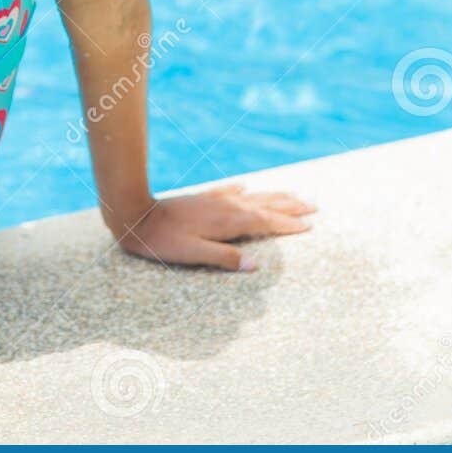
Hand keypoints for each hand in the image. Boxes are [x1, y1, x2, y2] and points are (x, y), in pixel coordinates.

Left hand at [108, 182, 315, 271]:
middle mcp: (225, 207)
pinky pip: (228, 191)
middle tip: (313, 205)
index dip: (288, 224)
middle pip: (265, 205)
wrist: (137, 216)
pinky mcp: (201, 198)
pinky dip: (241, 189)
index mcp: (227, 222)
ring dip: (273, 196)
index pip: (266, 222)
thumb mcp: (194, 254)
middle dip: (289, 206)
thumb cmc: (164, 241)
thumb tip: (255, 266)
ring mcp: (214, 201)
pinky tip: (246, 186)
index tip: (310, 225)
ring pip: (251, 197)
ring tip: (292, 195)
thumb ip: (224, 258)